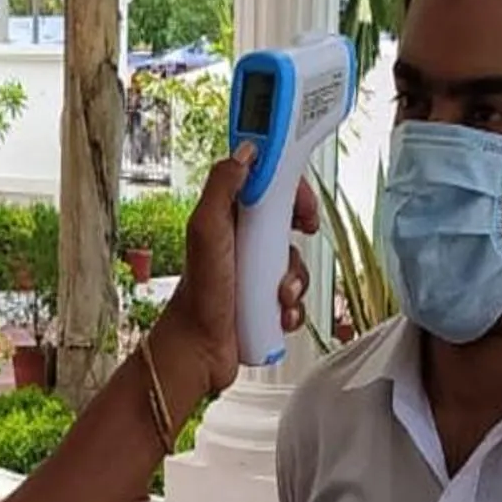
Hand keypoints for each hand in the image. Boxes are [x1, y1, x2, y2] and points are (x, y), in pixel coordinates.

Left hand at [156, 147, 318, 400]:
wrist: (199, 350)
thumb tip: (246, 151)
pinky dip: (293, 307)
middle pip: (288, 224)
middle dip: (298, 238)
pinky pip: (295, 297)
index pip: (268, 187)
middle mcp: (242, 242)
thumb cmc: (199, 294)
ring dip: (295, 280)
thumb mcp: (207, 229)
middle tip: (300, 243)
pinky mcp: (263, 301)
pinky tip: (279, 315)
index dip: (290, 189)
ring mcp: (254, 273)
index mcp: (229, 217)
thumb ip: (222, 186)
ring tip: (279, 295)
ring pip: (295, 263)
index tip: (301, 202)